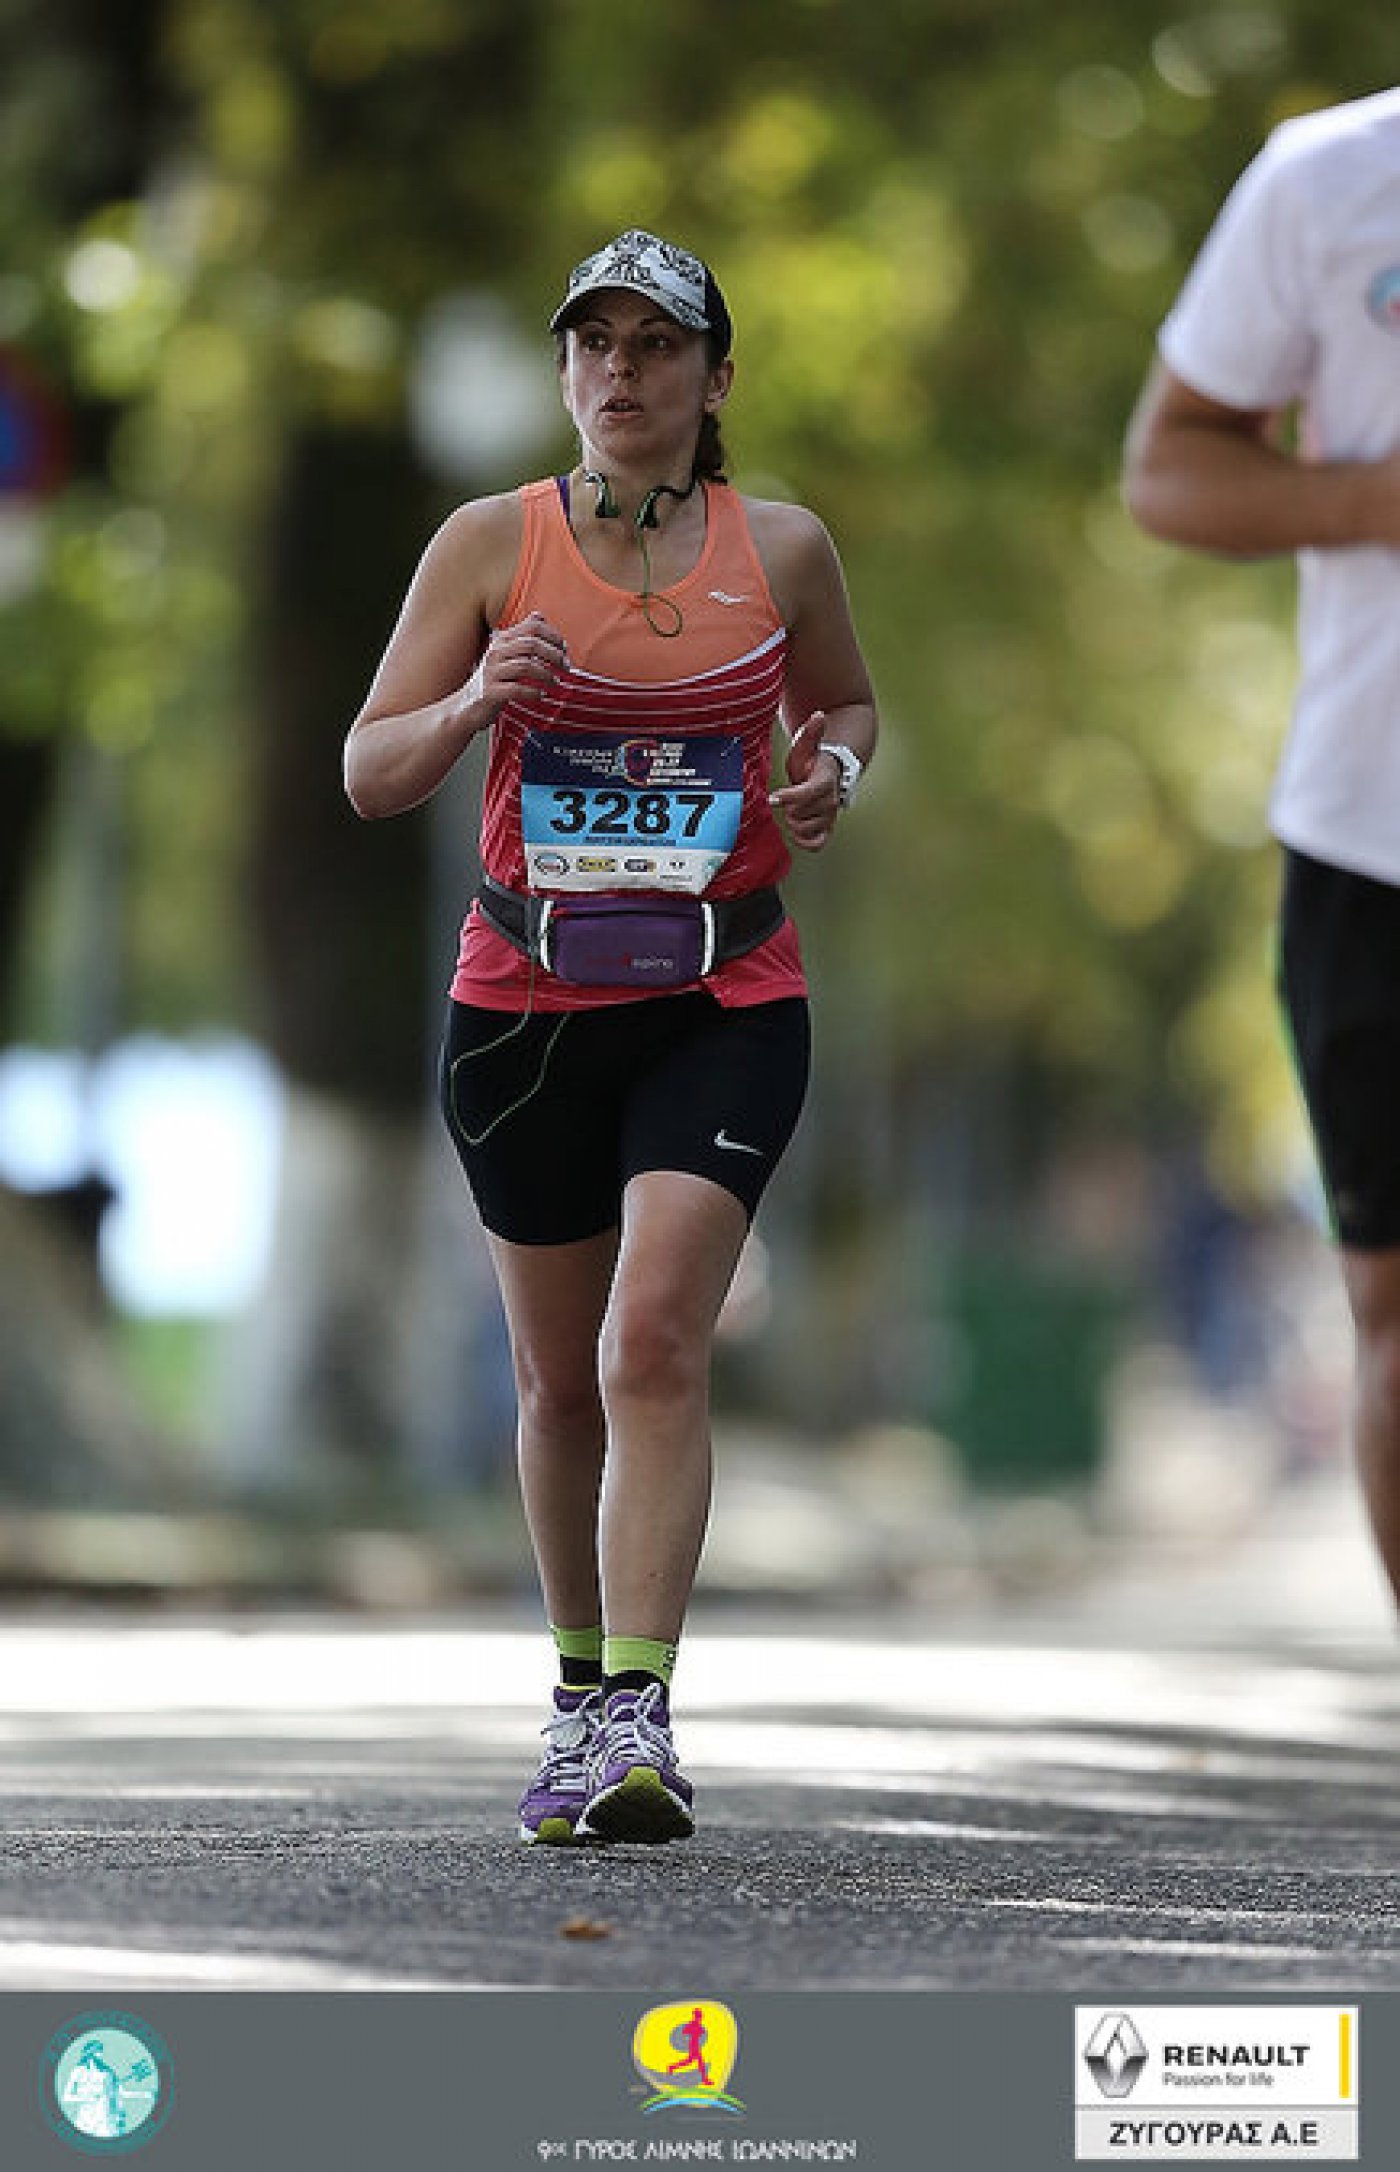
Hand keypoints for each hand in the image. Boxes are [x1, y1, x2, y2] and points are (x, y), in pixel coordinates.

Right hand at [465, 612, 568, 723]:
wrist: (467, 705)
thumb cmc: (493, 680)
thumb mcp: (507, 653)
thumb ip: (523, 636)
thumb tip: (539, 615)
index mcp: (503, 640)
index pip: (533, 626)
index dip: (553, 635)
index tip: (565, 649)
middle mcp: (496, 651)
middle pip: (531, 644)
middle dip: (554, 655)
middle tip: (566, 667)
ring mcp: (492, 672)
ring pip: (526, 666)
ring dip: (547, 675)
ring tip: (556, 683)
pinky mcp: (490, 692)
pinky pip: (516, 689)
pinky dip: (533, 693)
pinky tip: (541, 695)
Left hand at [769, 711, 841, 851]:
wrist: (827, 776)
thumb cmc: (811, 761)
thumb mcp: (807, 746)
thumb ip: (812, 732)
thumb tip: (819, 715)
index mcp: (825, 780)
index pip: (808, 793)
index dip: (789, 797)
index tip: (773, 797)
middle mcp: (831, 800)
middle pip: (801, 813)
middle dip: (789, 808)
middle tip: (787, 798)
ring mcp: (830, 816)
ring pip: (806, 829)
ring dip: (794, 823)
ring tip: (793, 810)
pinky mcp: (827, 829)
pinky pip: (817, 844)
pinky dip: (804, 841)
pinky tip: (796, 831)